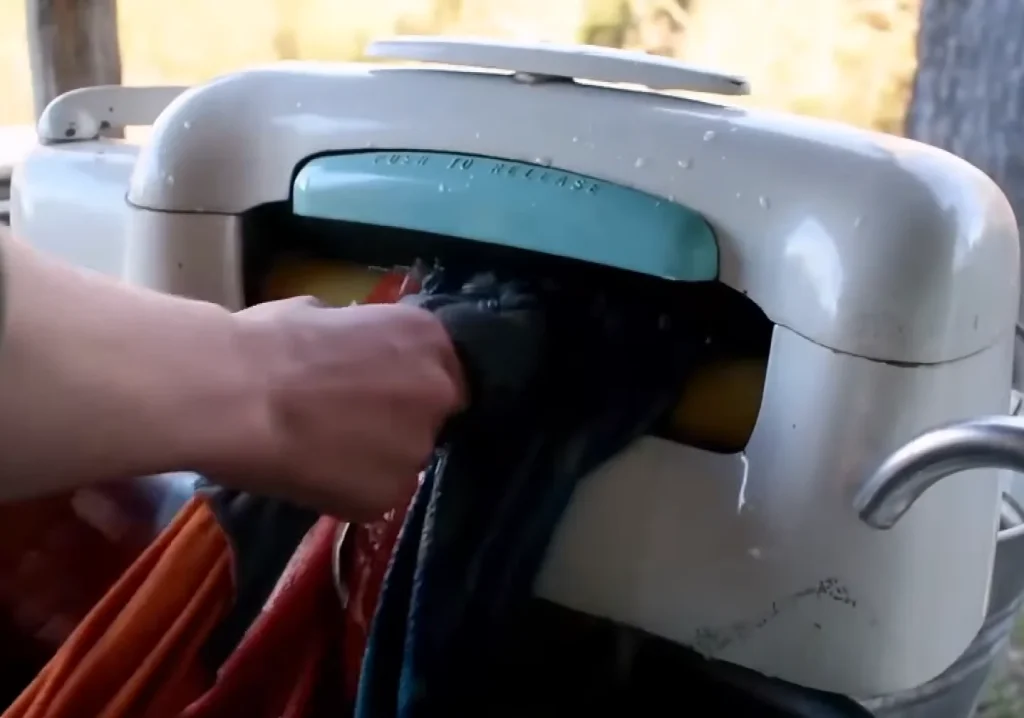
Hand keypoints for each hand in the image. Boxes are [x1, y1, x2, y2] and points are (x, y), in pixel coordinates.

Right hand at [217, 296, 465, 520]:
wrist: (234, 395)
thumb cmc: (268, 342)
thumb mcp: (325, 314)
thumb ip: (358, 338)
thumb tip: (349, 347)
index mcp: (426, 337)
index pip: (441, 371)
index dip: (408, 386)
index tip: (379, 395)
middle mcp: (437, 390)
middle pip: (431, 417)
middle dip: (398, 422)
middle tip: (349, 425)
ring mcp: (418, 447)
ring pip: (404, 460)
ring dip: (376, 459)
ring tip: (322, 453)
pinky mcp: (392, 494)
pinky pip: (377, 495)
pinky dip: (351, 491)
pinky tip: (313, 476)